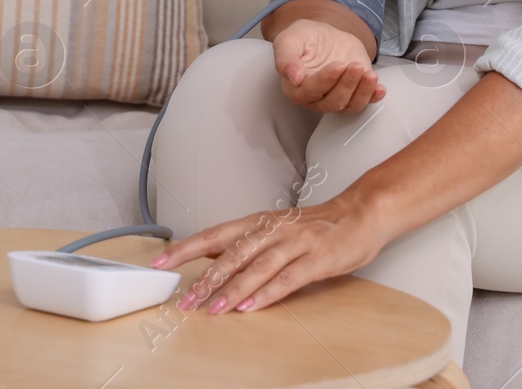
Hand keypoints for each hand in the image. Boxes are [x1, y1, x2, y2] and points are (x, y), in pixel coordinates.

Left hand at [149, 190, 387, 314]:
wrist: (361, 213)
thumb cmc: (316, 226)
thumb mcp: (275, 228)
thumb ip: (244, 242)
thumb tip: (207, 254)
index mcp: (259, 221)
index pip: (215, 234)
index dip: (187, 248)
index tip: (160, 263)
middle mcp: (273, 229)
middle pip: (232, 252)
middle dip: (206, 277)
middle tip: (185, 299)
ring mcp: (295, 243)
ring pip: (257, 266)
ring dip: (232, 289)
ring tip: (213, 309)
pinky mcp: (317, 259)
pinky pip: (288, 278)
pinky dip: (267, 293)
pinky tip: (251, 307)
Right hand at [271, 19, 385, 113]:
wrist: (324, 35)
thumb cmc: (304, 38)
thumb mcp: (289, 39)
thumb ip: (285, 57)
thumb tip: (293, 77)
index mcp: (295, 88)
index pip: (310, 92)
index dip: (325, 81)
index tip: (337, 66)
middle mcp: (315, 98)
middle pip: (332, 101)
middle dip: (346, 85)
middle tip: (354, 66)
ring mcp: (335, 97)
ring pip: (349, 105)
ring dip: (362, 91)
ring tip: (369, 74)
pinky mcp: (353, 93)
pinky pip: (363, 102)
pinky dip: (373, 97)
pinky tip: (379, 88)